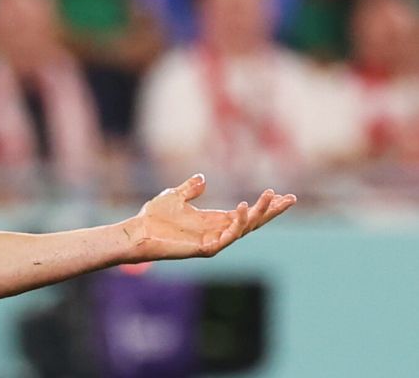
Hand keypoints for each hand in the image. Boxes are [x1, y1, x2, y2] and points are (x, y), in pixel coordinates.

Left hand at [124, 174, 295, 261]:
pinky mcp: (205, 248)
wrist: (137, 231)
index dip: (264, 206)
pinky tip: (243, 208)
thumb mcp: (175, 196)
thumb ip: (191, 188)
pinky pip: (227, 236)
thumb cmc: (153, 217)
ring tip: (269, 197)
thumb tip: (203, 178)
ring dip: (259, 213)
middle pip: (253, 222)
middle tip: (291, 199)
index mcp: (214, 220)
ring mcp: (213, 241)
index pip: (247, 214)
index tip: (282, 195)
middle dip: (271, 211)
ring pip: (244, 228)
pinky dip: (237, 223)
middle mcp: (218, 231)